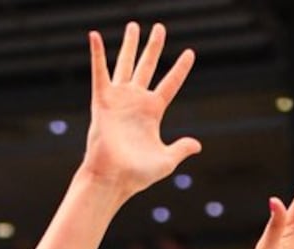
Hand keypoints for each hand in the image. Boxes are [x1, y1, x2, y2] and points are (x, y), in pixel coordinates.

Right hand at [82, 22, 199, 201]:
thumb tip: (197, 145)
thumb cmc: (137, 175)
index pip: (171, 84)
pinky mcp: (102, 101)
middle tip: (159, 28)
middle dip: (153, 47)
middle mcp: (136, 101)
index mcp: (153, 112)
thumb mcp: (166, 161)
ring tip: (134, 25)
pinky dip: (96, 54)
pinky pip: (99, 72)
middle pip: (148, 66)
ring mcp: (119, 99)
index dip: (181, 69)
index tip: (190, 53)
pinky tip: (95, 36)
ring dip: (130, 44)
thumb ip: (181, 149)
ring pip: (126, 64)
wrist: (113, 178)